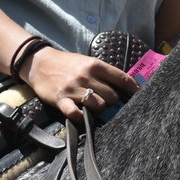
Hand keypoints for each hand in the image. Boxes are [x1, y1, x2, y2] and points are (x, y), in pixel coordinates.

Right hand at [21, 47, 137, 121]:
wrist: (39, 63)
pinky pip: (75, 114)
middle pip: (112, 96)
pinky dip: (80, 117)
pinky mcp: (61, 100)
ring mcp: (73, 89)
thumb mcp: (87, 62)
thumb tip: (125, 85)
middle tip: (105, 101)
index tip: (140, 95)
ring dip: (98, 110)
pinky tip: (80, 115)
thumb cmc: (67, 64)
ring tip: (93, 107)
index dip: (133, 89)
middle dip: (112, 102)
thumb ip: (104, 73)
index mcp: (95, 65)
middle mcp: (86, 76)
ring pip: (99, 106)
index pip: (122, 78)